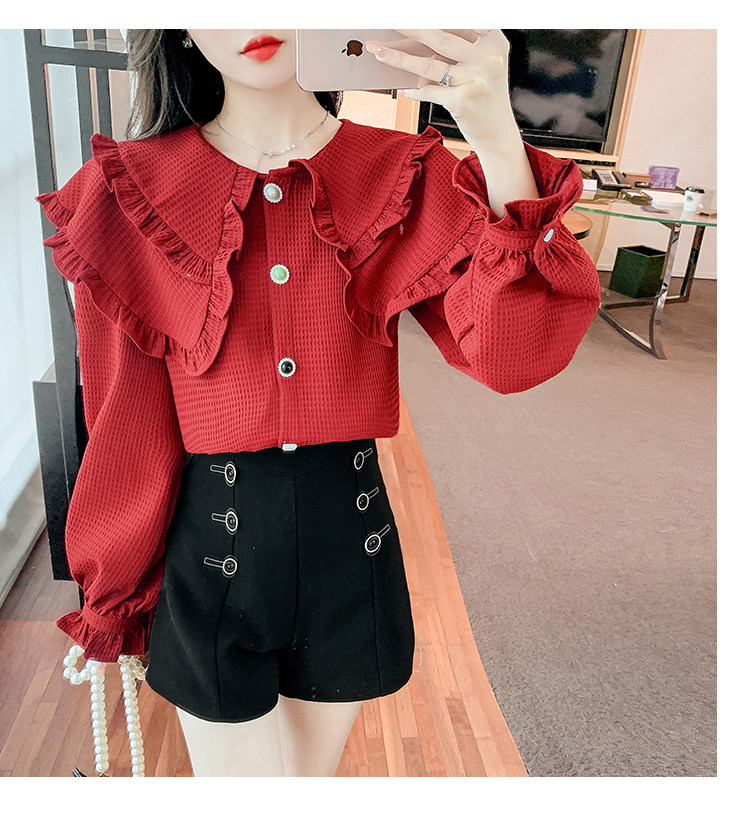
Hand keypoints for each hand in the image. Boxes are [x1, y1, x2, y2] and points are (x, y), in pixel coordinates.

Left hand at [364, 29, 513, 148]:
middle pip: (441, 38)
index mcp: (494, 42)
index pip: (461, 21)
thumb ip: (457, 51)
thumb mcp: (479, 66)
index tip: (412, 11)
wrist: (498, 134)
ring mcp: (476, 80)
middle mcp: (488, 58)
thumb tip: (416, 40)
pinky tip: (406, 90)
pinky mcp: (463, 101)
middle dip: (411, 28)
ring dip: (399, 58)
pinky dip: (415, 91)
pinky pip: (429, 91)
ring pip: (429, 65)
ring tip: (379, 52)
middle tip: (391, 21)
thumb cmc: (484, 96)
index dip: (437, 16)